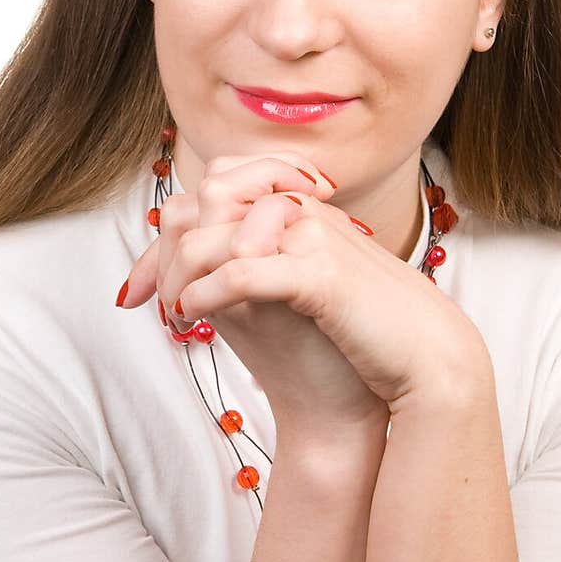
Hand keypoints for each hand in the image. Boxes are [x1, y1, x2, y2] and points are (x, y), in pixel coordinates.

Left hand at [118, 149, 490, 430]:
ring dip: (178, 273)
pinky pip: (241, 269)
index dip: (162, 242)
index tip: (135, 295)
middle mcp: (301, 214)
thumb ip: (253, 272)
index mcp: (297, 214)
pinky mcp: (321, 275)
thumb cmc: (362, 338)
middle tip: (151, 302)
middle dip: (163, 250)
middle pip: (205, 197)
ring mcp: (311, 238)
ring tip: (176, 316)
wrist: (425, 364)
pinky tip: (193, 318)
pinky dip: (206, 293)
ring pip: (214, 229)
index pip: (212, 197)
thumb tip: (192, 275)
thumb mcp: (298, 297)